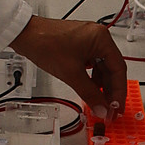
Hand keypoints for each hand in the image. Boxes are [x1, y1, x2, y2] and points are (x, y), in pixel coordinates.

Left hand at [10, 15, 126, 116]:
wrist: (24, 35)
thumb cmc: (45, 44)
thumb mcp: (71, 74)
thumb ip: (90, 94)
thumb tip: (102, 108)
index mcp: (101, 38)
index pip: (119, 69)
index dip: (119, 92)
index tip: (117, 108)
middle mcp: (97, 36)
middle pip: (112, 68)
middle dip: (111, 90)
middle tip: (109, 109)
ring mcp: (88, 39)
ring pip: (101, 67)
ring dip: (101, 85)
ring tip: (99, 102)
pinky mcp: (79, 44)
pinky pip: (91, 63)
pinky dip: (91, 78)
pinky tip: (89, 89)